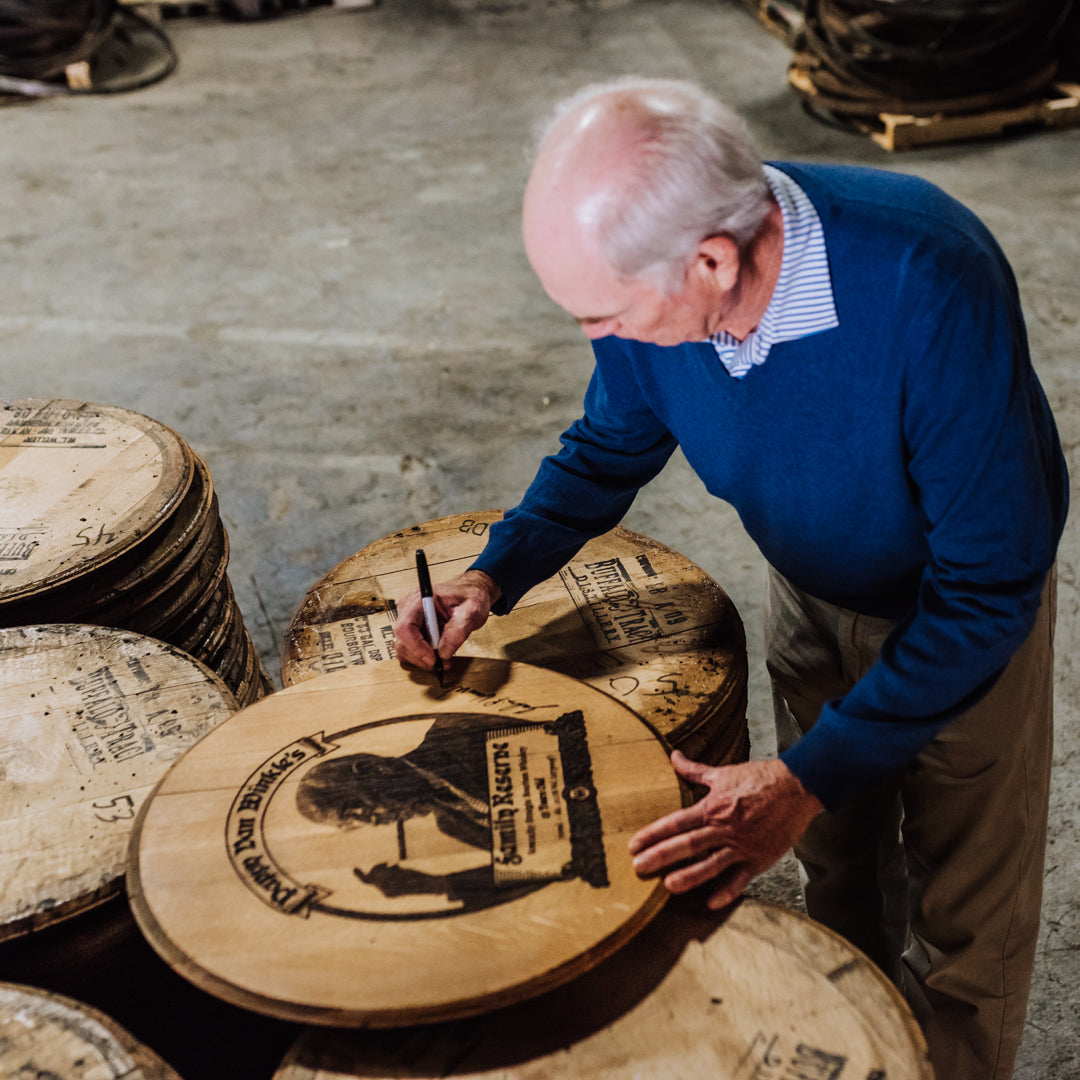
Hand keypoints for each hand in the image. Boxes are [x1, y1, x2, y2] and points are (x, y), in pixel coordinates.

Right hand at [394, 569, 500, 669]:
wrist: (469, 593)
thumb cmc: (469, 596)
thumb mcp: (472, 610)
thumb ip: (458, 630)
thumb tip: (443, 652)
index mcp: (420, 599)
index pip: (405, 627)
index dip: (416, 647)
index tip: (433, 659)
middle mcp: (409, 608)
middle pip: (402, 641)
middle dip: (421, 657)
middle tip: (443, 663)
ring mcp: (408, 619)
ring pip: (403, 648)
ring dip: (422, 659)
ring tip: (443, 660)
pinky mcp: (412, 629)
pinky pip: (410, 649)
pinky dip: (422, 657)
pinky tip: (438, 655)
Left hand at [628, 751, 822, 910]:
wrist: (797, 786)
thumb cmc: (759, 778)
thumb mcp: (723, 772)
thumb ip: (694, 769)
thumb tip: (673, 755)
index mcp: (713, 807)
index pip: (676, 821)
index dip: (653, 833)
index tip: (633, 845)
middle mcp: (724, 827)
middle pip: (688, 843)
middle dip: (661, 856)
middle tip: (638, 868)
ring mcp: (742, 844)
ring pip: (711, 864)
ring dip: (690, 876)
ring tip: (668, 886)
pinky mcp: (760, 858)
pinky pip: (741, 878)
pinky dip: (727, 891)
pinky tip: (711, 902)